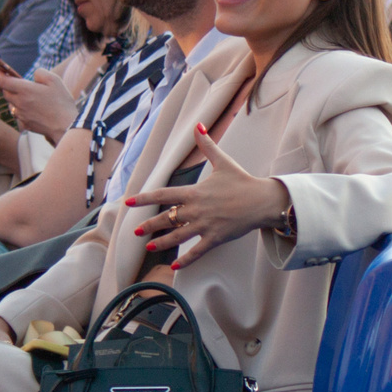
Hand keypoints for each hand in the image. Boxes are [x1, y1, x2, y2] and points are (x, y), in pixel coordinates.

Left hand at [0, 65, 76, 143]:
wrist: (66, 126)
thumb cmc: (61, 102)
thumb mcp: (54, 80)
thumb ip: (40, 73)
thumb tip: (33, 76)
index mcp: (25, 90)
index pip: (4, 82)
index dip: (0, 75)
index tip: (0, 71)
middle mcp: (19, 103)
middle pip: (6, 93)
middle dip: (7, 87)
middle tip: (14, 83)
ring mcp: (21, 115)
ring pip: (11, 105)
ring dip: (15, 99)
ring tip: (26, 97)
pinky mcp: (25, 124)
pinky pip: (18, 115)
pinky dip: (21, 111)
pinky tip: (32, 110)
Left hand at [125, 128, 290, 265]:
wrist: (262, 201)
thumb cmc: (242, 181)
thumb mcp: (222, 162)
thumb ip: (206, 145)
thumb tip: (198, 125)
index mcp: (195, 192)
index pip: (163, 195)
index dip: (144, 198)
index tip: (129, 202)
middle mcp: (197, 210)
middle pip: (167, 219)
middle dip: (149, 225)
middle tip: (135, 231)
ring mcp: (205, 225)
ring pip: (177, 237)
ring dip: (161, 243)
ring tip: (148, 246)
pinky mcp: (215, 238)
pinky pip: (197, 251)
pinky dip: (185, 260)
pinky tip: (174, 266)